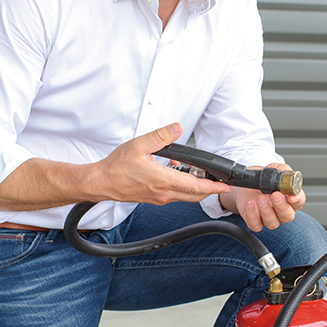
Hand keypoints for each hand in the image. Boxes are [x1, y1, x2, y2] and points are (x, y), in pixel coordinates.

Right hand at [92, 123, 229, 204]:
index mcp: (163, 181)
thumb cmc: (116, 167)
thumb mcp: (139, 145)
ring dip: (195, 187)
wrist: (102, 182)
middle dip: (209, 189)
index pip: (195, 186)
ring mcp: (159, 198)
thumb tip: (177, 128)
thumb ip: (160, 136)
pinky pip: (174, 195)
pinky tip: (176, 174)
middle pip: (194, 195)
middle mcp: (163, 193)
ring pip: (185, 196)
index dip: (212, 187)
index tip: (225, 186)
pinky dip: (182, 187)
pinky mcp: (154, 199)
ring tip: (197, 173)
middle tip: (219, 182)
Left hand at [220, 162, 306, 231]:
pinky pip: (256, 225)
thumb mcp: (274, 169)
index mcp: (290, 199)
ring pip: (272, 223)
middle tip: (275, 196)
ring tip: (261, 198)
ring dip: (267, 211)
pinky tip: (250, 204)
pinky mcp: (255, 222)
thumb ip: (281, 169)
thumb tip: (283, 170)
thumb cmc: (263, 180)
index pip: (299, 202)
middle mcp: (281, 211)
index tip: (291, 196)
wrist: (246, 185)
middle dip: (281, 207)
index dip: (297, 200)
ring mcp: (269, 218)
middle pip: (287, 216)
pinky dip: (252, 216)